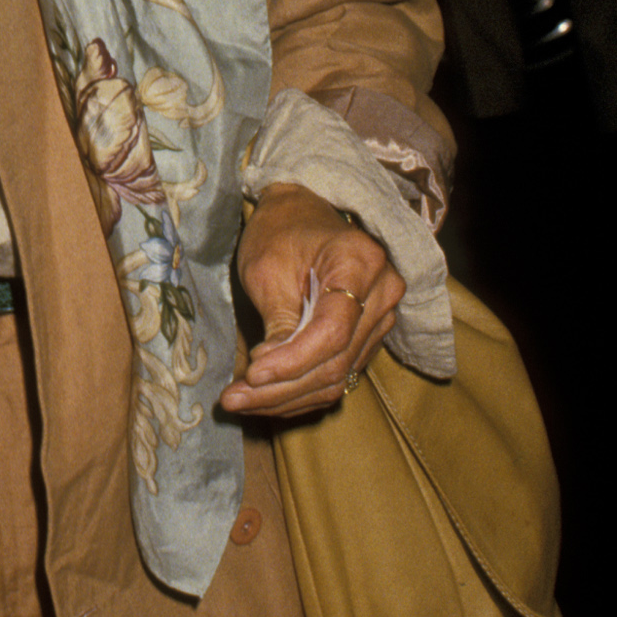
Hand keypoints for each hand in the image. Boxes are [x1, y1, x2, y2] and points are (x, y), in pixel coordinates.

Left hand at [224, 182, 403, 420]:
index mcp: (361, 264)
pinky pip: (338, 376)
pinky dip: (300, 392)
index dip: (292, 362)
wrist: (301, 214)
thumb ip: (278, 321)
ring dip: (286, 398)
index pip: (332, 333)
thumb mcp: (267, 268)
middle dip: (281, 389)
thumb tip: (268, 377)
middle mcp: (383, 294)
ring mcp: (381, 319)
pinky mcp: (368, 338)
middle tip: (233, 399)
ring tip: (240, 401)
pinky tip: (265, 397)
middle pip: (336, 363)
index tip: (251, 375)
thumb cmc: (280, 232)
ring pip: (337, 378)